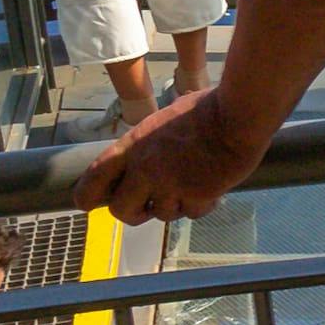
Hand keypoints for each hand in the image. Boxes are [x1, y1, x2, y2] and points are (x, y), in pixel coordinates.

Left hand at [98, 88, 266, 222]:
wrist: (238, 115)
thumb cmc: (207, 109)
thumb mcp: (164, 120)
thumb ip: (149, 144)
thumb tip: (143, 158)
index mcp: (134, 144)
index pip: (95, 176)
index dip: (86, 195)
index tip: (85, 204)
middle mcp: (146, 167)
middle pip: (121, 210)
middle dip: (133, 213)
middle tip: (146, 209)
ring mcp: (170, 184)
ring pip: (162, 214)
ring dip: (176, 206)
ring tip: (192, 186)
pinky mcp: (195, 196)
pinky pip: (192, 212)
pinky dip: (201, 205)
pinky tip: (212, 188)